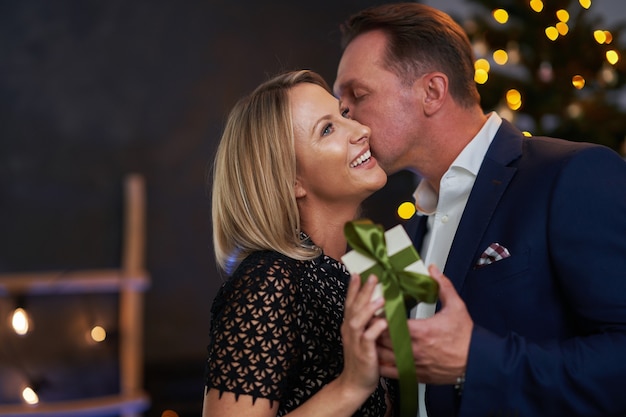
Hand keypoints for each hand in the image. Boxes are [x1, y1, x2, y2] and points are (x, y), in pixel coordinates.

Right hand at [339, 274, 387, 395]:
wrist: (355, 383)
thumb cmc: (362, 360)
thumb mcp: (362, 337)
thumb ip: (367, 321)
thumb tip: (378, 305)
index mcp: (350, 325)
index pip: (350, 302)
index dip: (352, 288)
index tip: (356, 273)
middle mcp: (350, 330)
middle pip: (354, 306)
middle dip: (362, 291)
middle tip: (372, 277)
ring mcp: (355, 341)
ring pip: (358, 320)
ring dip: (368, 308)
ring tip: (380, 298)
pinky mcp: (363, 353)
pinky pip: (368, 338)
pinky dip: (375, 329)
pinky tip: (383, 322)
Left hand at [377, 265, 471, 383]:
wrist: (477, 362)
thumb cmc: (466, 337)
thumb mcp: (457, 307)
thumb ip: (443, 286)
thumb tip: (433, 270)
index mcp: (421, 331)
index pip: (391, 322)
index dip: (379, 315)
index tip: (374, 308)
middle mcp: (414, 349)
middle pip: (383, 338)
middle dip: (372, 328)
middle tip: (365, 320)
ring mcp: (414, 364)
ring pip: (384, 356)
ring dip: (374, 346)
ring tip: (366, 336)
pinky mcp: (416, 375)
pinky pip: (392, 372)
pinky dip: (382, 365)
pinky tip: (376, 358)